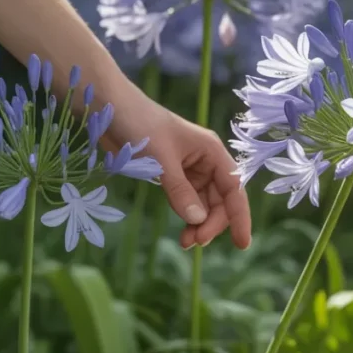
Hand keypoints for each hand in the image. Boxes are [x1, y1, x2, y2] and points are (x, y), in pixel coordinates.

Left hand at [106, 87, 251, 249]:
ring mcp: (190, 169)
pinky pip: (188, 201)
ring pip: (205, 203)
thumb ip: (180, 191)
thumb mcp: (161, 160)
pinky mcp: (173, 175)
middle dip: (213, 222)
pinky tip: (183, 230)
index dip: (240, 216)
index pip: (234, 188)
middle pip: (221, 199)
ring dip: (200, 223)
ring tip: (186, 242)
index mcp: (211, 151)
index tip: (242, 243)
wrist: (110, 109)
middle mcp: (206, 161)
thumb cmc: (139, 126)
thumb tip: (198, 220)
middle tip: (194, 241)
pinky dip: (187, 216)